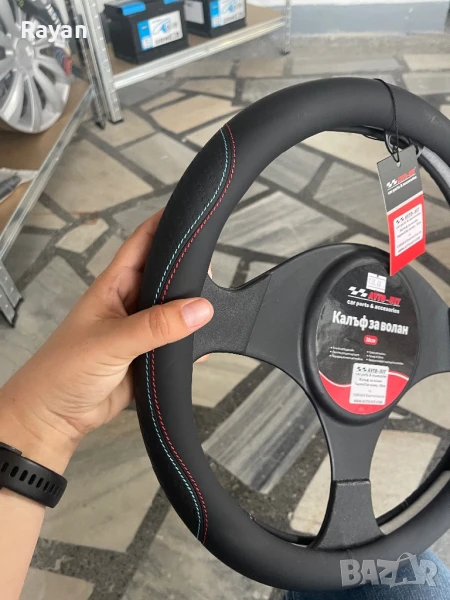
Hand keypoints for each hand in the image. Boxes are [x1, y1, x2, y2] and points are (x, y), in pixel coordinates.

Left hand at [0, 210, 212, 472]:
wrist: (56, 416)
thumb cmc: (63, 370)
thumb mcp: (112, 341)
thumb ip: (156, 326)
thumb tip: (198, 308)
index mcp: (114, 286)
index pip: (143, 243)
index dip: (164, 225)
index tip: (191, 216)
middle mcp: (129, 303)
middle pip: (165, 277)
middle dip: (187, 273)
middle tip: (212, 272)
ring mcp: (139, 329)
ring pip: (173, 311)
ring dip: (190, 312)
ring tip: (213, 309)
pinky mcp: (147, 355)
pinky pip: (174, 344)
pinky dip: (190, 345)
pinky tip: (201, 347)